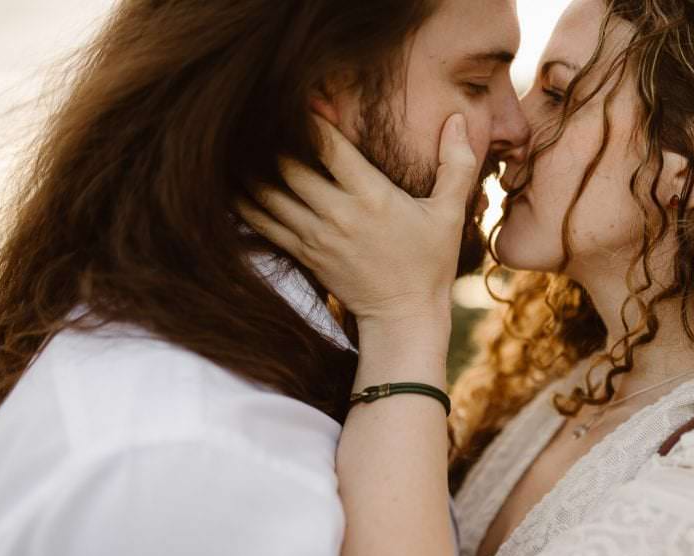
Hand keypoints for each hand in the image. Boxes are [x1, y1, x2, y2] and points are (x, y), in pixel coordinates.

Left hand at [238, 113, 477, 326]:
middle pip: (288, 165)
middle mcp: (339, 214)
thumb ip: (455, 164)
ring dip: (252, 167)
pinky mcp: (303, 254)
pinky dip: (244, 202)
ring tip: (243, 145)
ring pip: (267, 193)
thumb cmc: (429, 262)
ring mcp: (316, 236)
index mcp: (373, 196)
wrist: (403, 315)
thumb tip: (460, 120)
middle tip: (265, 119)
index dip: (311, 119)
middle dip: (274, 139)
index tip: (304, 102)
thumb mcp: (449, 213)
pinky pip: (262, 223)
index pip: (330, 147)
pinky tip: (233, 183)